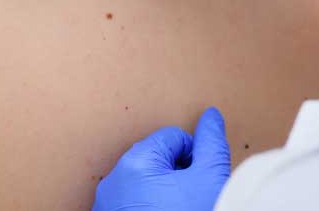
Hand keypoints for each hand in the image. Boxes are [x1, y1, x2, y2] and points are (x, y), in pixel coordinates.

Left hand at [93, 107, 230, 210]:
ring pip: (142, 185)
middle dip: (177, 176)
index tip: (201, 183)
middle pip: (156, 161)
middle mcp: (113, 182)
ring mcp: (107, 207)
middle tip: (191, 201)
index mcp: (135, 163)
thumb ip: (211, 143)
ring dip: (162, 194)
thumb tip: (211, 116)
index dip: (194, 158)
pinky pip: (131, 206)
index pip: (173, 139)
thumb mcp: (210, 180)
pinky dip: (147, 210)